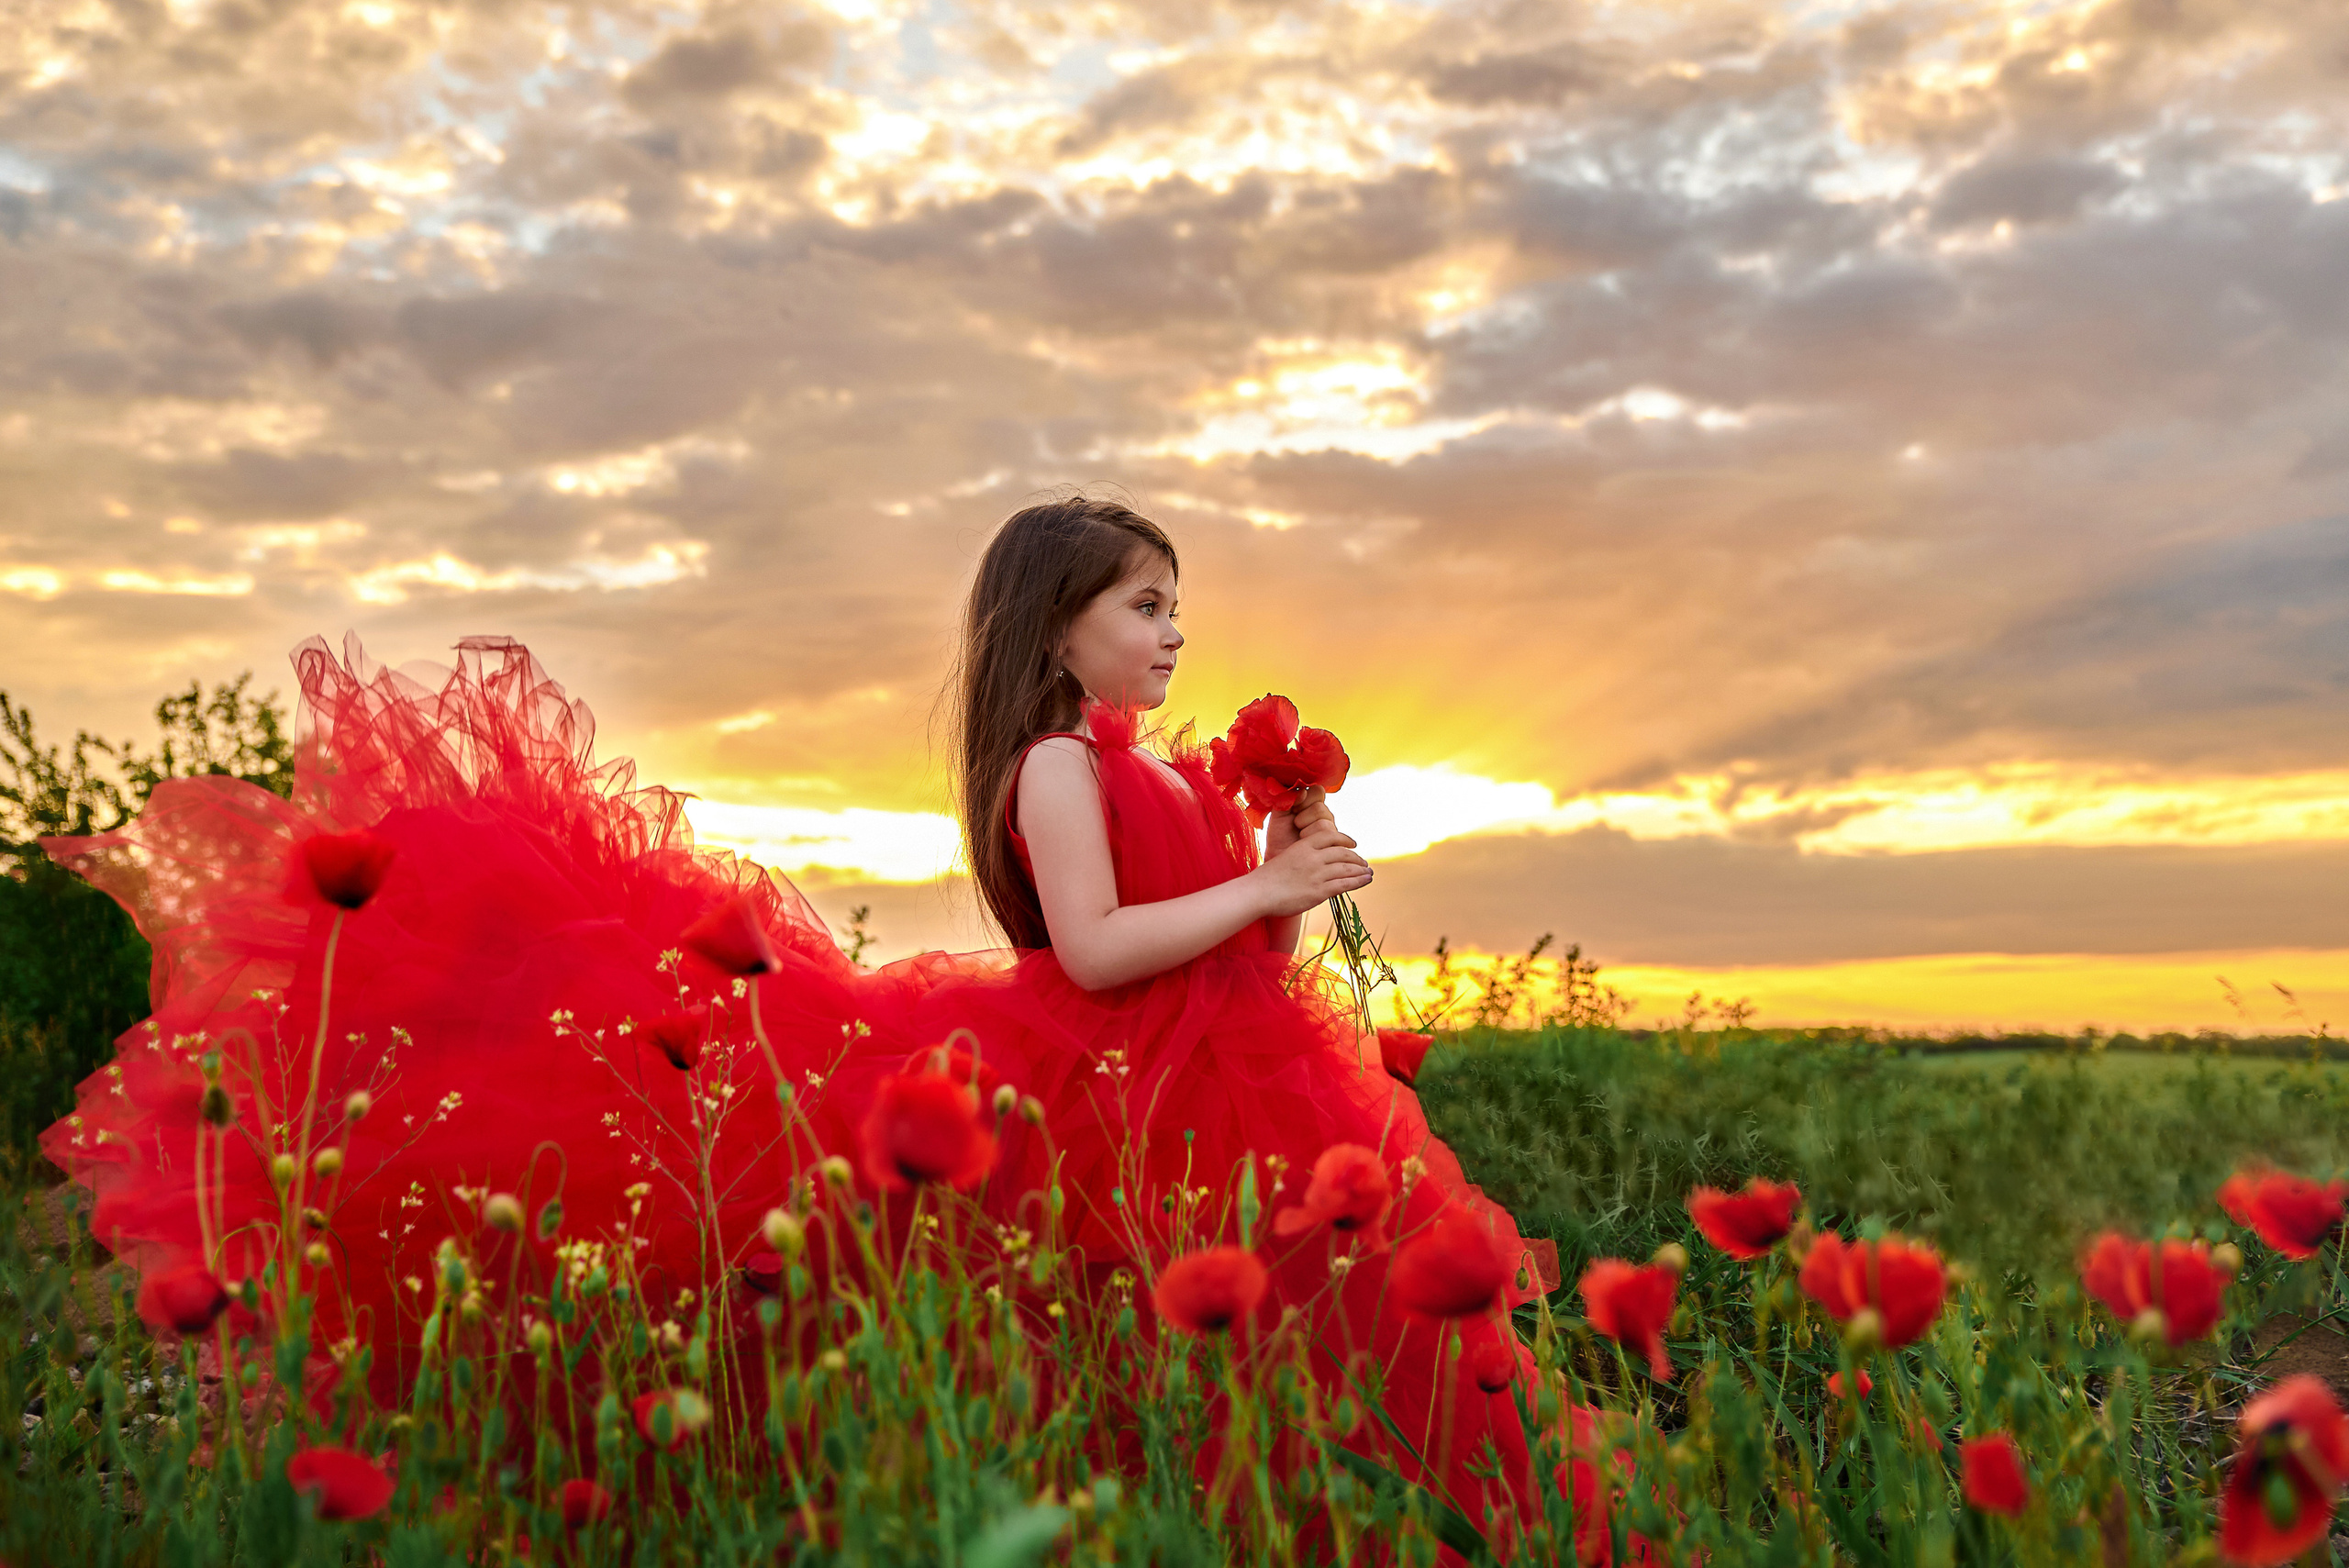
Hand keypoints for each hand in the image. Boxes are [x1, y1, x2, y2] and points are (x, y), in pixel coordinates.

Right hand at [1251, 817, 1371, 917]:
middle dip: (1356, 858)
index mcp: (1304, 846)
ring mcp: (1317, 874)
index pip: (1332, 837)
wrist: (1259, 892)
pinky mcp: (1319, 891)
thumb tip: (1318, 861)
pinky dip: (1358, 881)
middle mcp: (1313, 857)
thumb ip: (1303, 856)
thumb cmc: (1269, 878)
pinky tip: (1365, 880)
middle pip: (1343, 853)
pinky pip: (1345, 884)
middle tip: (1363, 862)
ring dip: (1361, 870)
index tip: (1354, 843)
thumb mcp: (1287, 857)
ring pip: (1347, 869)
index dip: (1346, 839)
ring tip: (1368, 872)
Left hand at [1264, 787, 1337, 859]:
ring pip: (1324, 822)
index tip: (1293, 808)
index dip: (1305, 798)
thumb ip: (1288, 798)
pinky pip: (1327, 834)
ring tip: (1299, 835)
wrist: (1280, 858)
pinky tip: (1304, 842)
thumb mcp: (1279, 813)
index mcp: (1313, 803)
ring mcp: (1331, 828)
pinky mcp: (1334, 842)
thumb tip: (1302, 791)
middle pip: (1320, 807)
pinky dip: (1311, 838)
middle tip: (1295, 824)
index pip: (1318, 790)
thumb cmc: (1279, 836)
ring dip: (1306, 829)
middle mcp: (1325, 814)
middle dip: (1303, 816)